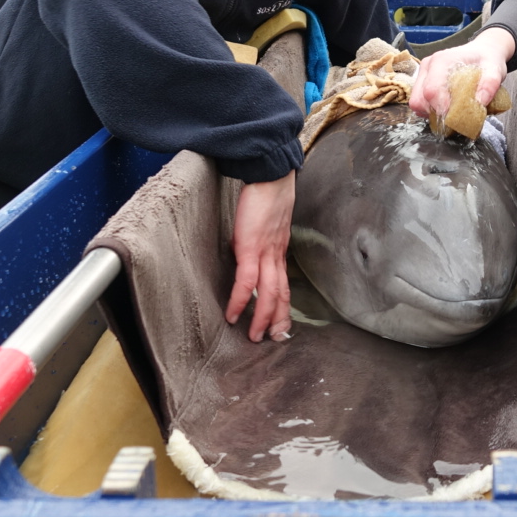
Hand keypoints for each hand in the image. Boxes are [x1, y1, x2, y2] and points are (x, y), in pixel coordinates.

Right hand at [227, 171, 295, 341]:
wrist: (270, 175)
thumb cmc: (267, 194)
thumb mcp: (266, 223)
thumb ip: (260, 239)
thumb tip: (246, 247)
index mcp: (279, 251)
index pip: (284, 285)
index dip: (283, 306)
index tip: (282, 324)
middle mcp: (276, 256)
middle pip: (281, 295)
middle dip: (278, 320)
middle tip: (274, 340)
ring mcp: (266, 253)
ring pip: (268, 294)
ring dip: (262, 318)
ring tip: (254, 336)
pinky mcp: (251, 248)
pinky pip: (246, 281)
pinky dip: (240, 300)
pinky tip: (233, 314)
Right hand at [410, 29, 515, 119]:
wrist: (483, 52)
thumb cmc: (487, 60)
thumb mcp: (495, 70)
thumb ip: (489, 85)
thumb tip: (479, 102)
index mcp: (442, 61)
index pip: (431, 91)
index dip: (441, 108)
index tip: (456, 118)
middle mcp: (428, 66)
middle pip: (419, 99)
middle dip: (436, 113)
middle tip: (455, 117)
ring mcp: (424, 74)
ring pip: (417, 103)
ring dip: (432, 112)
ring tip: (451, 111)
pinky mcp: (423, 82)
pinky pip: (420, 102)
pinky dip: (431, 110)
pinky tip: (447, 106)